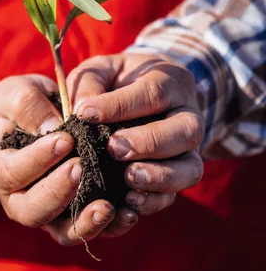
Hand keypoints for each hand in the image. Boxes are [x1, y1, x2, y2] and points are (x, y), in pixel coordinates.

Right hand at [0, 74, 136, 245]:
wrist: (30, 121)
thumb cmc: (21, 105)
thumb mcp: (15, 92)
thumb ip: (28, 105)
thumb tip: (53, 126)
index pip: (13, 172)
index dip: (38, 159)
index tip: (65, 139)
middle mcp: (17, 199)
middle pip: (33, 211)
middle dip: (58, 192)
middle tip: (81, 168)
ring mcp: (46, 212)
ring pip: (62, 232)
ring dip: (86, 223)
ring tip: (109, 207)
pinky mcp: (73, 216)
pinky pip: (89, 229)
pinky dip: (109, 226)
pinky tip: (129, 211)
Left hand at [67, 53, 203, 230]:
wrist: (145, 93)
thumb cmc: (118, 80)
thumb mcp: (103, 70)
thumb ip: (90, 82)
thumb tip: (80, 110)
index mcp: (170, 80)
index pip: (152, 92)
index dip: (120, 105)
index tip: (86, 114)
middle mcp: (188, 115)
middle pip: (184, 131)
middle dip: (149, 142)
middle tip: (114, 149)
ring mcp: (189, 149)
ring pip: (190, 168)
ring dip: (159, 177)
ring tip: (128, 178)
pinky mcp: (180, 175)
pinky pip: (176, 193)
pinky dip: (154, 200)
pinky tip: (129, 201)